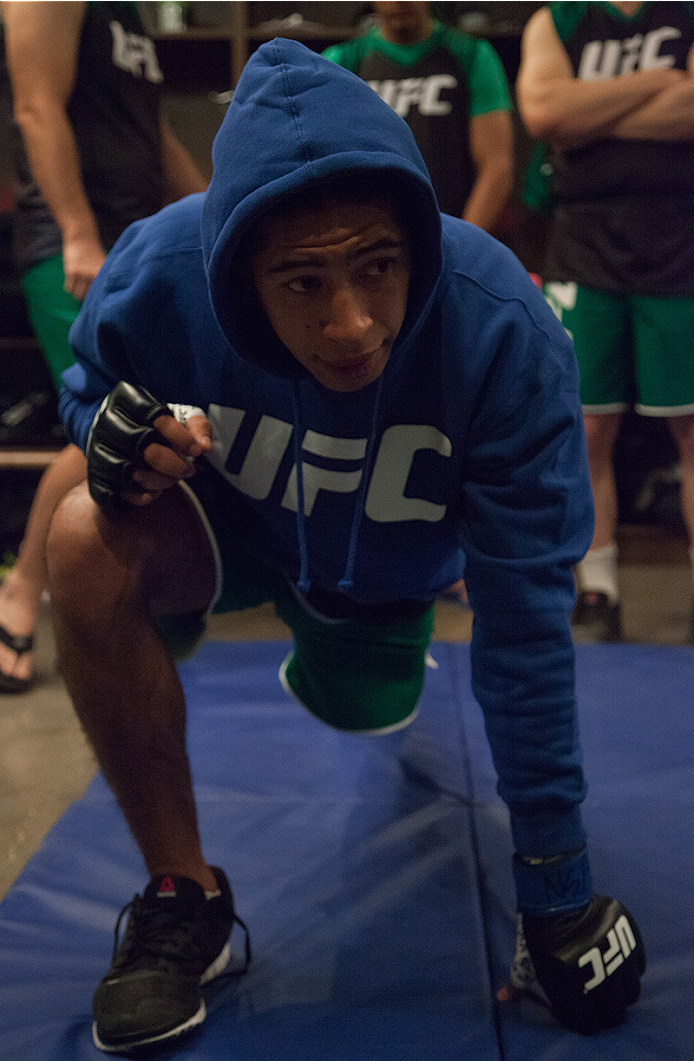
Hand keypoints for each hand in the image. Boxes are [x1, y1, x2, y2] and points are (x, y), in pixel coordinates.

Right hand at [62, 237, 105, 301]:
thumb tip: (103, 296)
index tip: (95, 301)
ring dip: (77, 293)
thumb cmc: (94, 254)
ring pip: (77, 295)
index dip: (97, 300)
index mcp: (103, 275)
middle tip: (86, 293)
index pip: (100, 296)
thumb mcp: (104, 265)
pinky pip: (68, 288)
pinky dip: (69, 287)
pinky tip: (72, 281)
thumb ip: (104, 278)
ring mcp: (82, 273)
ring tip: (79, 288)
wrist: (82, 238)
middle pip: (88, 298)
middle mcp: (93, 275)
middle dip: (86, 298)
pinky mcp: (71, 271)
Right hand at [86, 382, 211, 511]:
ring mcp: (97, 447)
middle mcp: (106, 421)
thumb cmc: (155, 425)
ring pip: (130, 470)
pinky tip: (154, 492)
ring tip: (172, 480)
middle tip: (189, 469)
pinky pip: (117, 490)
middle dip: (174, 464)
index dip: (181, 437)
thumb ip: (197, 426)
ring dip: (160, 481)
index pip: (157, 417)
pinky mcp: (95, 473)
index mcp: (126, 399)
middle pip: (142, 445)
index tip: (197, 450)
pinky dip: (140, 496)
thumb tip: (204, 446)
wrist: (117, 432)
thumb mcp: (179, 415)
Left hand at [501, 895, 645, 1033]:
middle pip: (615, 1013)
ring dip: (621, 993)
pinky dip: (630, 968)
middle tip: (598, 1002)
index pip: (588, 1024)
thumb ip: (519, 982)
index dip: (583, 1021)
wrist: (557, 893)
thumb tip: (502, 997)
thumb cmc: (540, 928)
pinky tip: (618, 963)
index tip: (578, 1012)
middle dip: (606, 1012)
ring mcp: (620, 958)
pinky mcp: (631, 940)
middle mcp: (601, 978)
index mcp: (573, 987)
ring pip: (631, 993)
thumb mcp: (527, 956)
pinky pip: (639, 966)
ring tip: (610, 983)